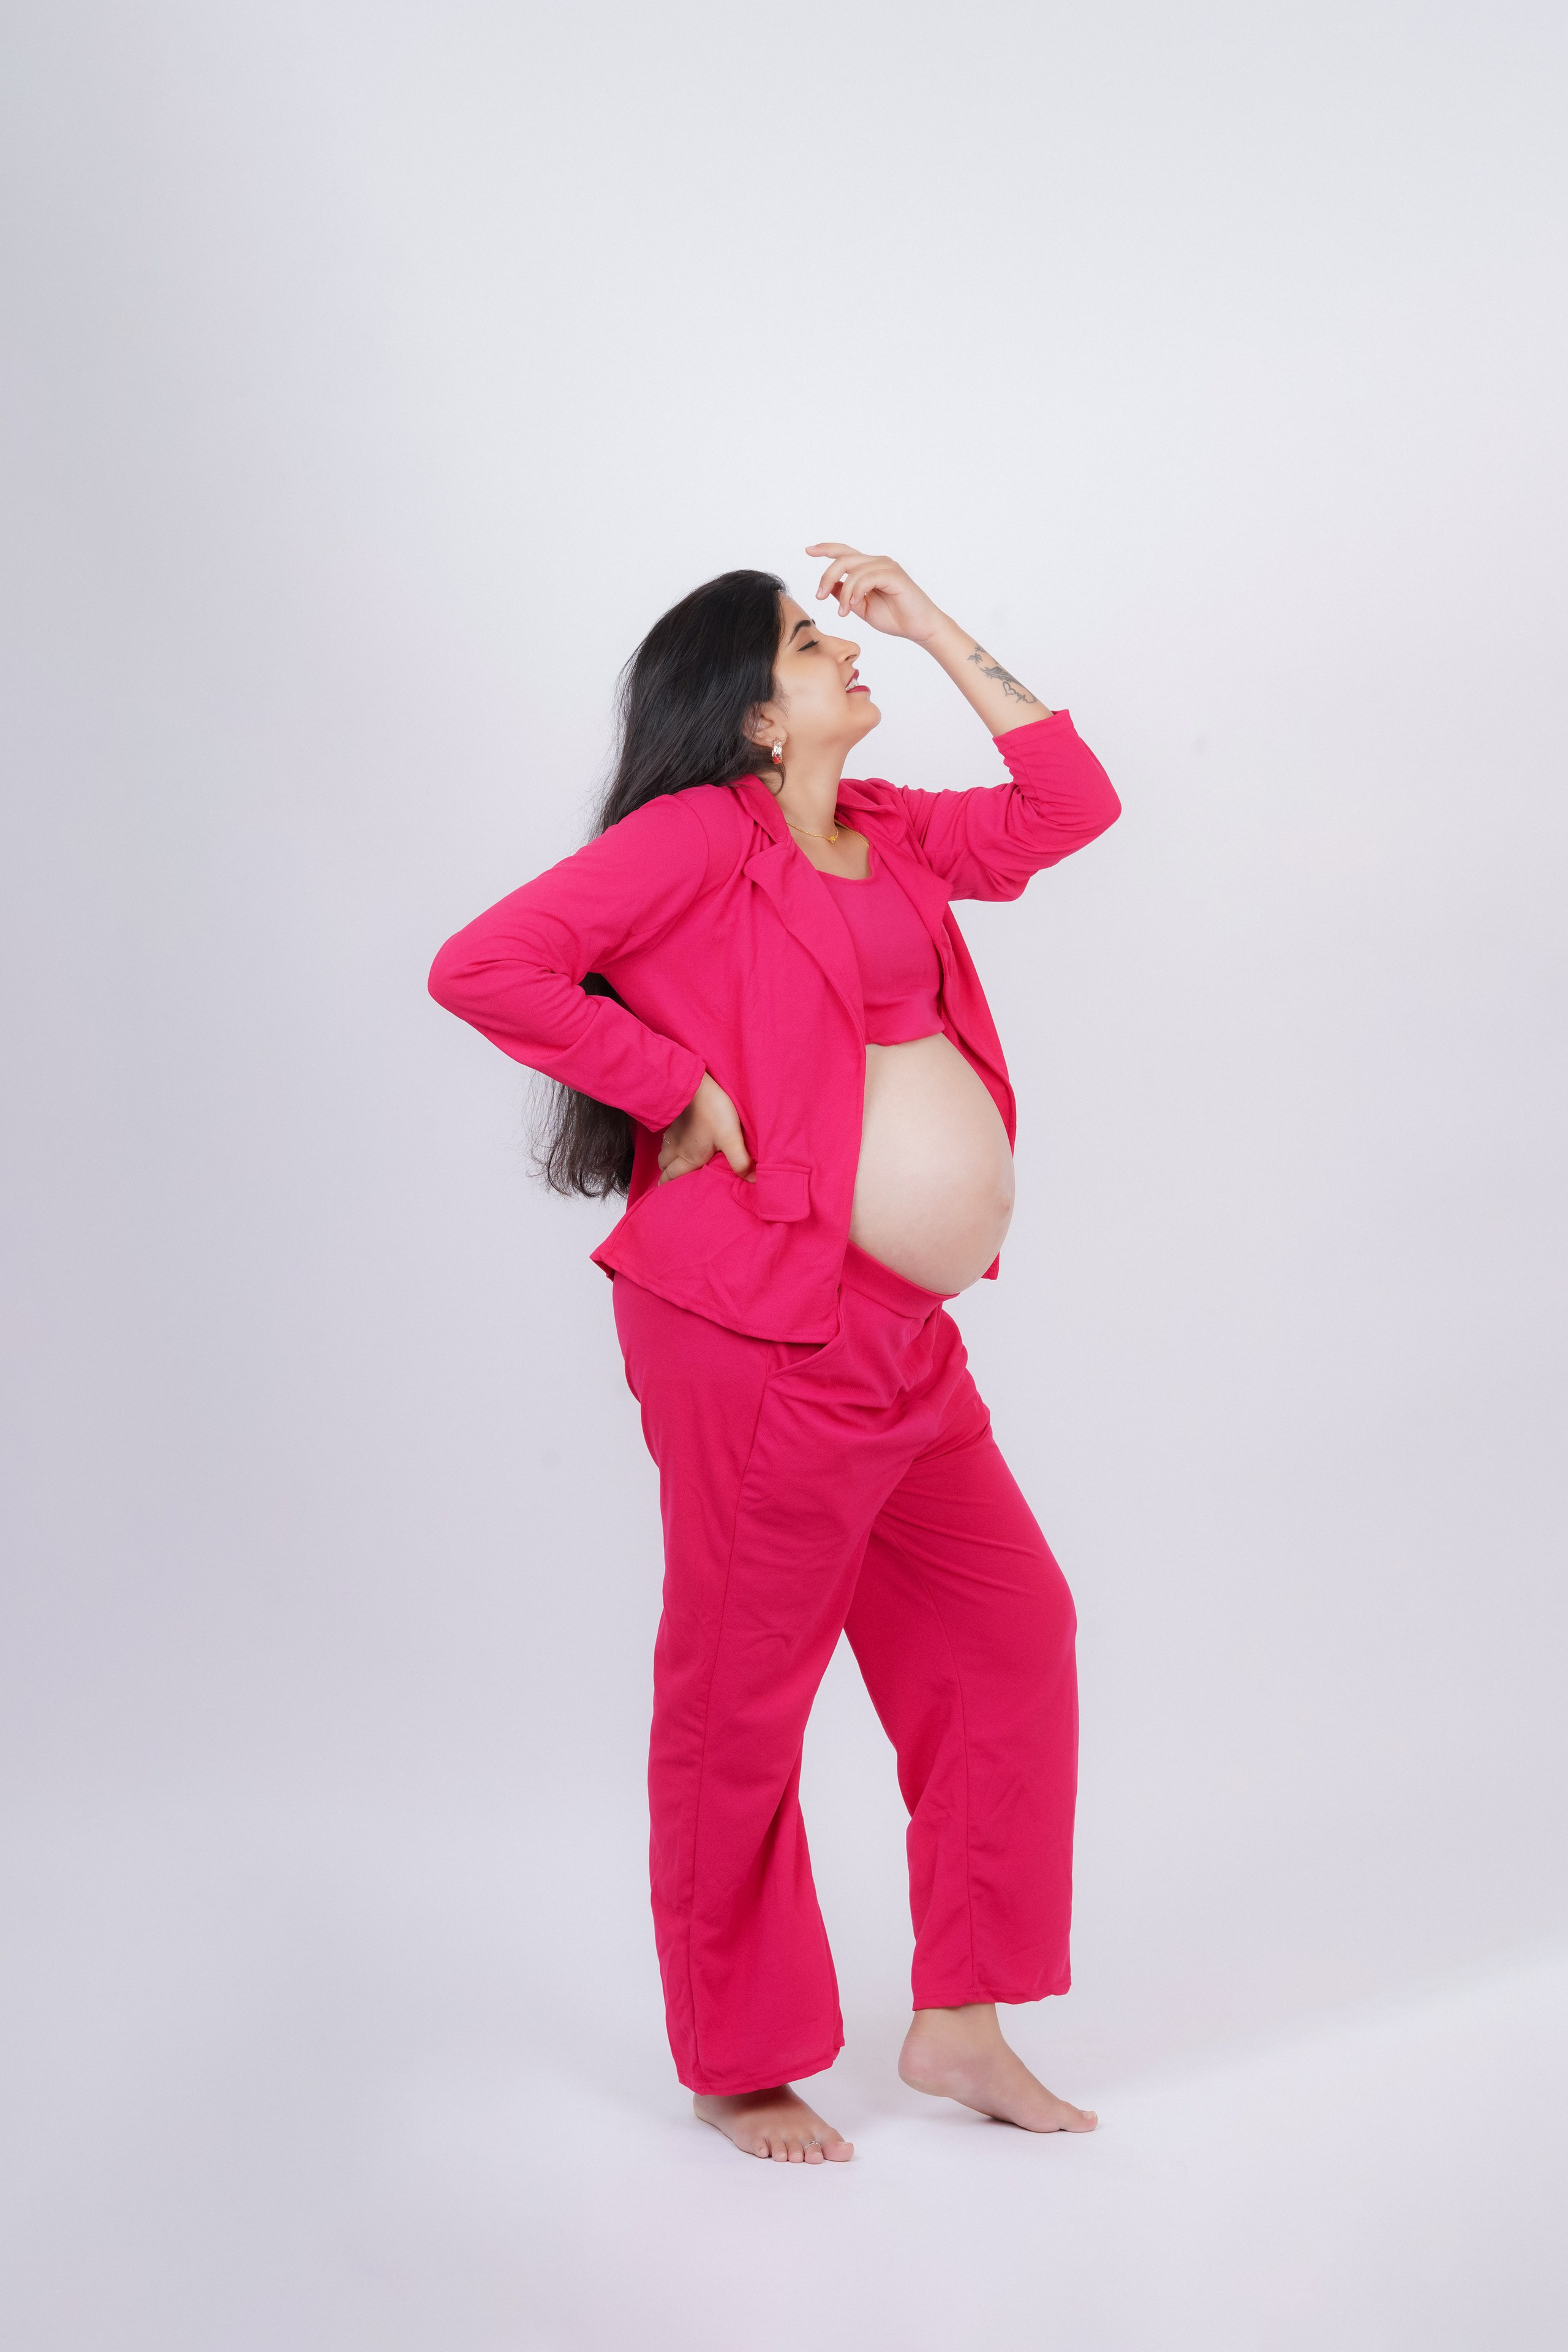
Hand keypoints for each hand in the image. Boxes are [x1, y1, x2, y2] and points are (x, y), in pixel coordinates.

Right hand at [658, 1072, 755, 1184]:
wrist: (694, 1084)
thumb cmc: (712, 1112)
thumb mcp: (731, 1139)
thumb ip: (740, 1161)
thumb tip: (753, 1180)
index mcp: (689, 1157)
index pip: (671, 1177)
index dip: (667, 1187)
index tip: (667, 1195)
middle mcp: (677, 1147)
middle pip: (664, 1166)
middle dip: (666, 1174)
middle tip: (672, 1179)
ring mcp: (673, 1131)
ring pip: (664, 1150)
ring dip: (667, 1158)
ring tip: (674, 1161)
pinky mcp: (674, 1117)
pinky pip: (667, 1134)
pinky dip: (670, 1141)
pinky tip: (679, 1137)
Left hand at [805, 544, 945, 643]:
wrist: (919, 628)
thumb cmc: (895, 618)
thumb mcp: (861, 607)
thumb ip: (845, 595)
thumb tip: (827, 588)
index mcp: (868, 568)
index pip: (844, 552)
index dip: (826, 549)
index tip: (808, 550)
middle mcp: (877, 562)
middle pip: (843, 558)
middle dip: (826, 576)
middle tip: (818, 596)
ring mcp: (886, 567)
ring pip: (854, 569)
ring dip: (843, 592)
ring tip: (843, 612)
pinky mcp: (894, 575)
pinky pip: (867, 577)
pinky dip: (855, 591)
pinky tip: (853, 605)